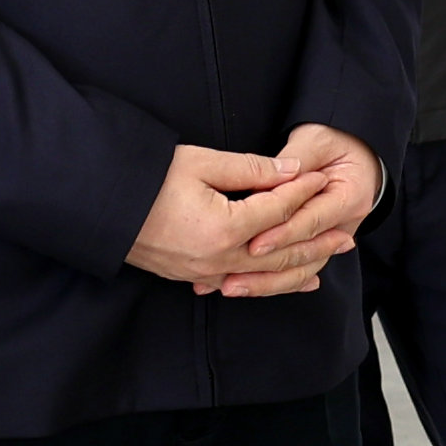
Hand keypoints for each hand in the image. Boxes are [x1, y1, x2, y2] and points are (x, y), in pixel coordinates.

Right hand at [131, 141, 366, 294]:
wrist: (98, 206)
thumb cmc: (145, 179)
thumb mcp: (199, 162)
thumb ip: (250, 168)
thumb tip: (290, 170)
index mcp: (225, 228)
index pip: (278, 209)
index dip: (303, 192)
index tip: (322, 179)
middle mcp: (219, 258)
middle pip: (280, 252)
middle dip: (316, 243)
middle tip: (347, 238)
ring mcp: (204, 272)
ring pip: (263, 276)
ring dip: (297, 270)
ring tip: (324, 265)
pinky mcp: (190, 275)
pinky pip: (237, 283)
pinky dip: (263, 282)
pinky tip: (277, 282)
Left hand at [213, 123, 384, 295]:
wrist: (356, 151)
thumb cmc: (335, 140)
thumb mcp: (314, 140)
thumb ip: (291, 161)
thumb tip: (264, 179)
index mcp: (350, 197)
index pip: (311, 221)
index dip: (281, 233)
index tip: (253, 244)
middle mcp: (345, 225)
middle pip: (304, 254)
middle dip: (266, 267)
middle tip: (231, 277)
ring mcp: (332, 240)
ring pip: (299, 271)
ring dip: (265, 282)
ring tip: (230, 287)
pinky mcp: (317, 247)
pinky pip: (294, 270)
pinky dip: (270, 280)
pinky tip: (244, 288)